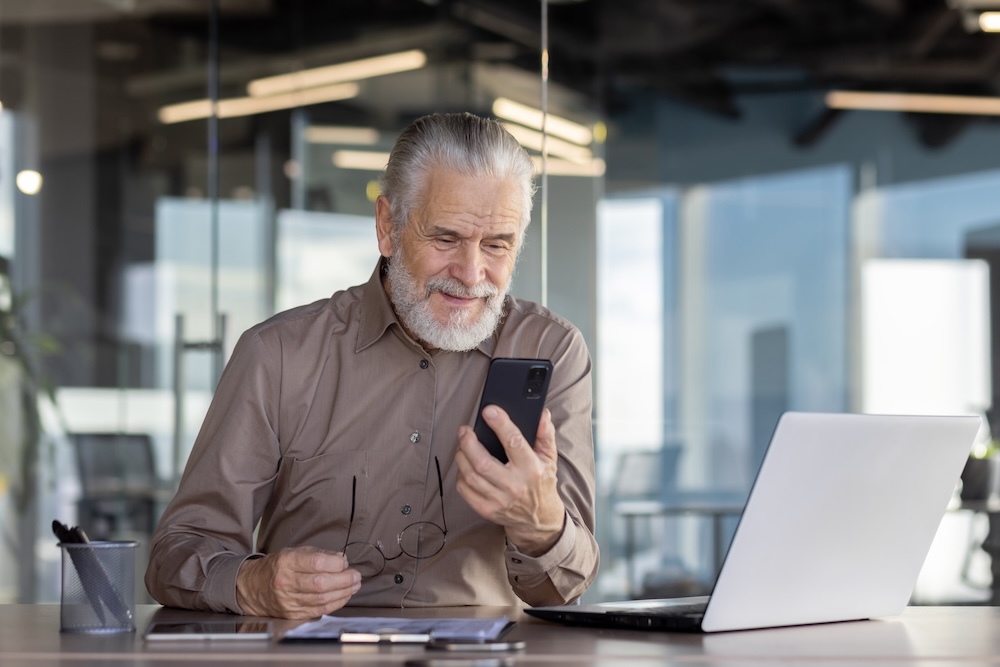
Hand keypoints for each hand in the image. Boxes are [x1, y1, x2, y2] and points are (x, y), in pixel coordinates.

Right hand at [235, 546, 360, 618]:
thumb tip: (342, 560)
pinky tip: (344, 596)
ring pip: (322, 599)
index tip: (346, 563)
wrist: (252, 587)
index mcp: (287, 561)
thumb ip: (319, 555)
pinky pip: (318, 610)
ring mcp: (288, 600)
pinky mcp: (292, 614)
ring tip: (354, 586)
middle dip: (344, 580)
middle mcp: (286, 581)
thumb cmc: (277, 567)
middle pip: (321, 584)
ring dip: (343, 593)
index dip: (336, 564)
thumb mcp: (294, 552)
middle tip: (356, 576)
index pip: (316, 563)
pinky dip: (335, 604)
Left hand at [455, 406, 565, 555]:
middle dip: (468, 442)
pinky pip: (465, 490)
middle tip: (464, 430)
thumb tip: (542, 414)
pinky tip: (464, 466)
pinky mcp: (487, 510)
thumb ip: (545, 434)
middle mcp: (514, 485)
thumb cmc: (542, 483)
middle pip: (482, 462)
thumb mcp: (549, 458)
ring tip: (462, 445)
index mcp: (531, 469)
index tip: (489, 411)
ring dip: (461, 457)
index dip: (500, 424)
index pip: (514, 442)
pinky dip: (460, 475)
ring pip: (470, 476)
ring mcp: (499, 500)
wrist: (539, 520)